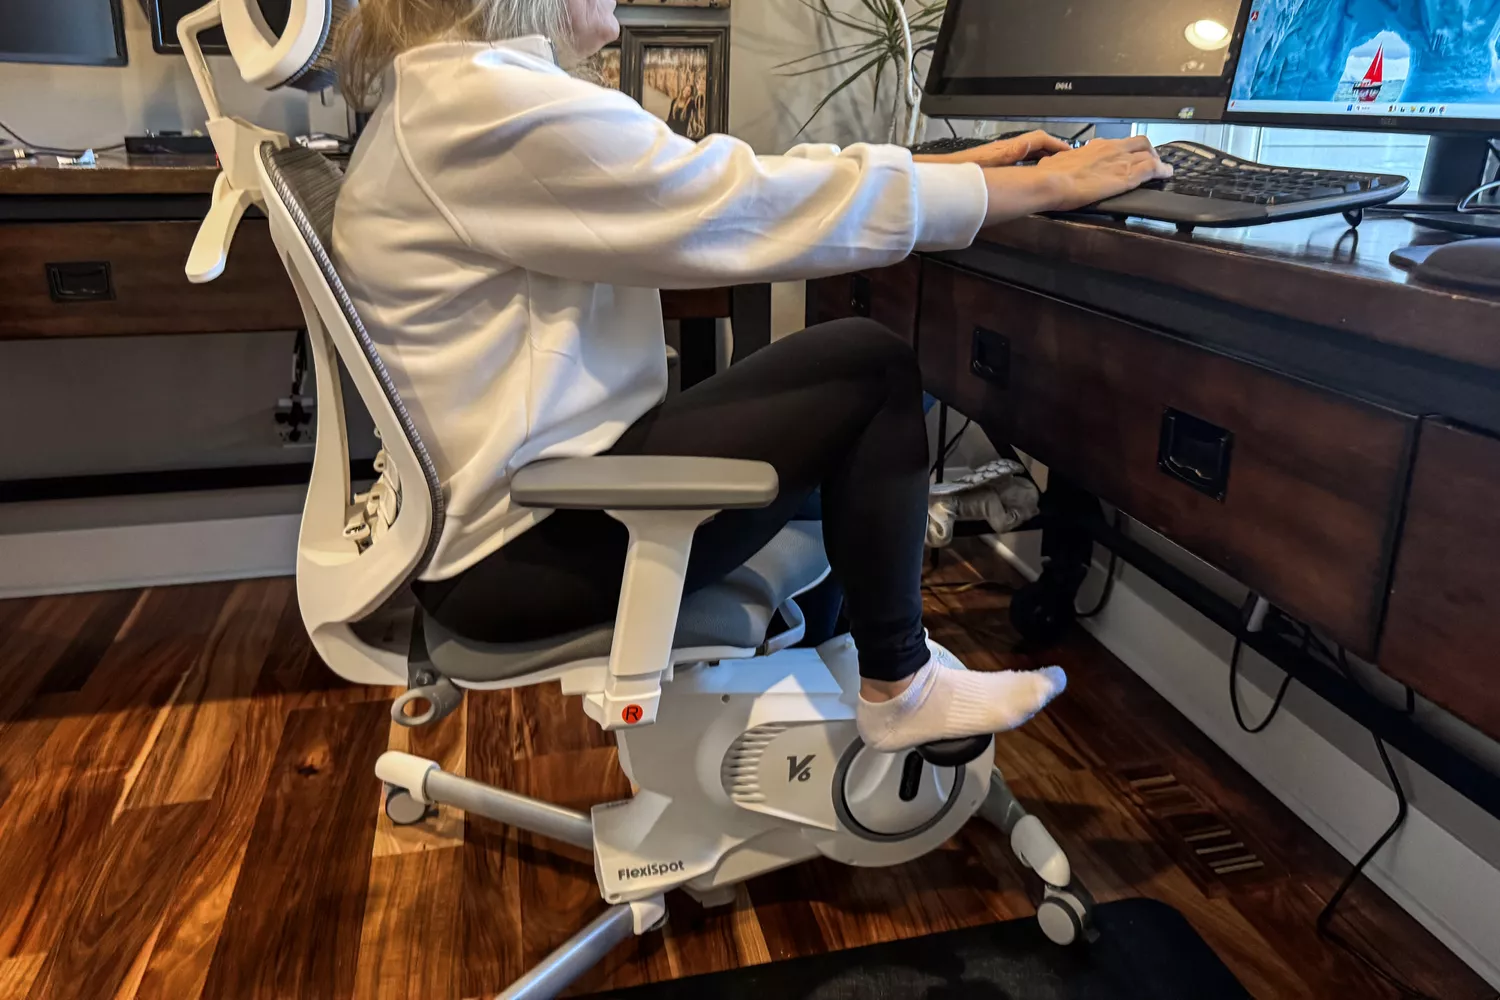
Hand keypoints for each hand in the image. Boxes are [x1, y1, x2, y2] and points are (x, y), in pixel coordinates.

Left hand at [915, 130, 1072, 166]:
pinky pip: (1015, 163)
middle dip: (1051, 152)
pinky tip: (1026, 180)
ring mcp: (997, 158)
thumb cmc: (962, 173)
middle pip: (1034, 145)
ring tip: (1052, 171)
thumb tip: (1028, 146)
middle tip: (1066, 163)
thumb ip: (1010, 155)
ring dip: (1040, 159)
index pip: (1039, 139)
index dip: (1056, 145)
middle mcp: (1004, 150)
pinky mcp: (989, 166)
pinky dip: (1026, 167)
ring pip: (1025, 154)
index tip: (1069, 153)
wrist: (937, 176)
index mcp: (1008, 148)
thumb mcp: (991, 165)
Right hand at [1029, 136, 1172, 211]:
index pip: (1118, 144)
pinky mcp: (1126, 176)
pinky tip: (1167, 174)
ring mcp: (1120, 161)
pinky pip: (1153, 168)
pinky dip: (1163, 171)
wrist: (1050, 183)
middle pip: (1139, 143)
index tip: (1126, 156)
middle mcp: (1111, 149)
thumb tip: (1058, 166)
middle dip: (1148, 151)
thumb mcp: (1057, 163)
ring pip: (1149, 153)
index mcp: (1094, 147)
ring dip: (1157, 160)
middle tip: (1149, 161)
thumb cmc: (1050, 175)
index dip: (1126, 150)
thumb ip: (1066, 163)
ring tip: (1160, 169)